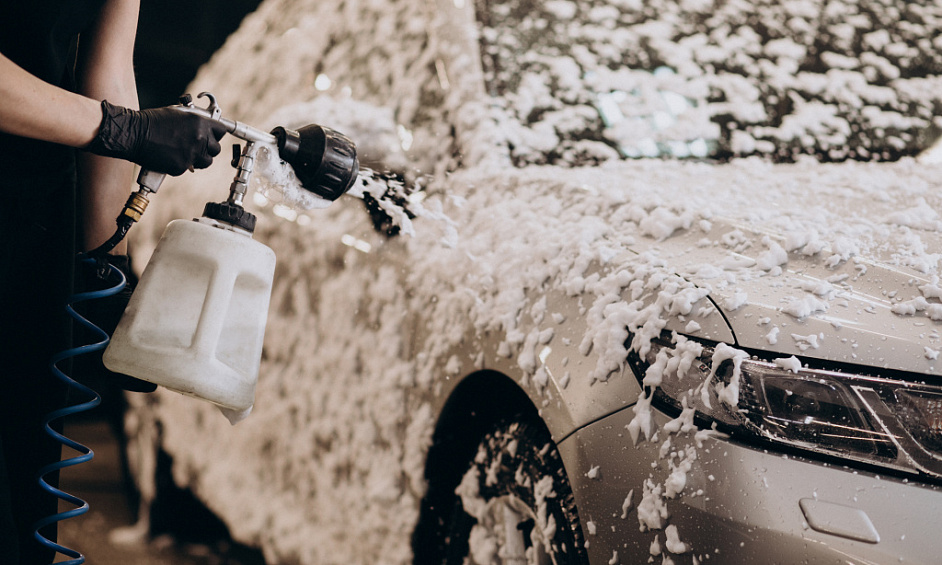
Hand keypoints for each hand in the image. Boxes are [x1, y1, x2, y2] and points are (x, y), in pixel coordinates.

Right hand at [85, 100, 226, 175]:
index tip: (212, 136)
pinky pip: (189, 168)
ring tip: (186, 153)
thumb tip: (204, 126)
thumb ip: (194, 121)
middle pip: (216, 149)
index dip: (216, 133)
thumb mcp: (177, 114)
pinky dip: (182, 164)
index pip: (221, 130)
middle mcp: (199, 139)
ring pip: (206, 161)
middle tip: (198, 146)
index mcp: (199, 123)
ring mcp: (191, 154)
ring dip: (199, 159)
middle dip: (208, 148)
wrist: (133, 134)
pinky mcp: (182, 166)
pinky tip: (171, 157)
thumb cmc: (151, 121)